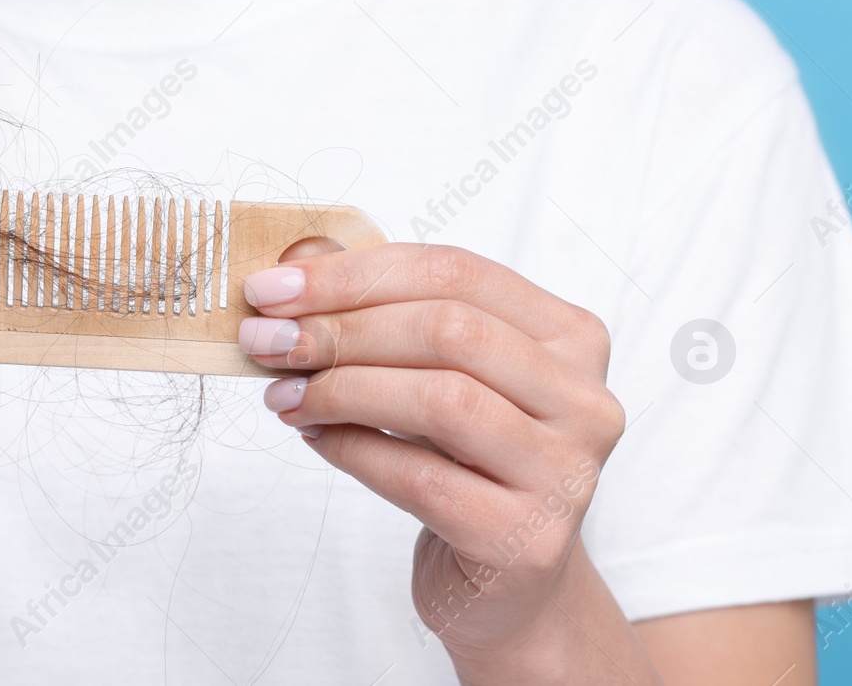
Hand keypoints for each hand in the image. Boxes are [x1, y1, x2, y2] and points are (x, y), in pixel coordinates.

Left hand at [239, 241, 626, 663]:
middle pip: (449, 330)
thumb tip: (294, 268)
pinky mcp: (524, 538)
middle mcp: (583, 399)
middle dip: (341, 329)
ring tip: (284, 396)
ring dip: (342, 389)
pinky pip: (419, 476)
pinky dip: (351, 449)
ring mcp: (564, 472)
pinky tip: (314, 437)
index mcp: (570, 336)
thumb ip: (377, 312)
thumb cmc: (464, 463)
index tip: (273, 289)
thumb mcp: (432, 374)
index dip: (354, 274)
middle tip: (267, 342)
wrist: (506, 583)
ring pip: (440, 399)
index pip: (456, 273)